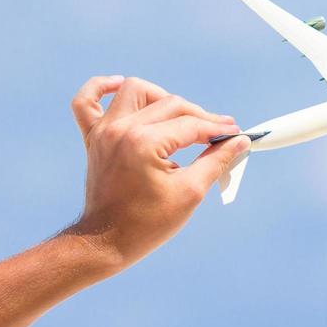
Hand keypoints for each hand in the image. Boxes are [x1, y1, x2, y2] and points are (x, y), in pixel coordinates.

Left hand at [66, 75, 248, 272]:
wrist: (108, 241)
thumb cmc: (149, 222)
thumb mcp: (191, 191)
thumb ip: (216, 160)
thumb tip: (239, 141)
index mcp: (144, 143)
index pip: (192, 125)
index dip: (219, 130)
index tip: (238, 135)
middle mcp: (121, 130)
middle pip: (170, 105)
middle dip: (201, 117)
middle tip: (220, 132)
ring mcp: (103, 131)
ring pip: (134, 91)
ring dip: (161, 97)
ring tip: (181, 115)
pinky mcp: (93, 138)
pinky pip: (86, 102)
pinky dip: (101, 88)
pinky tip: (119, 85)